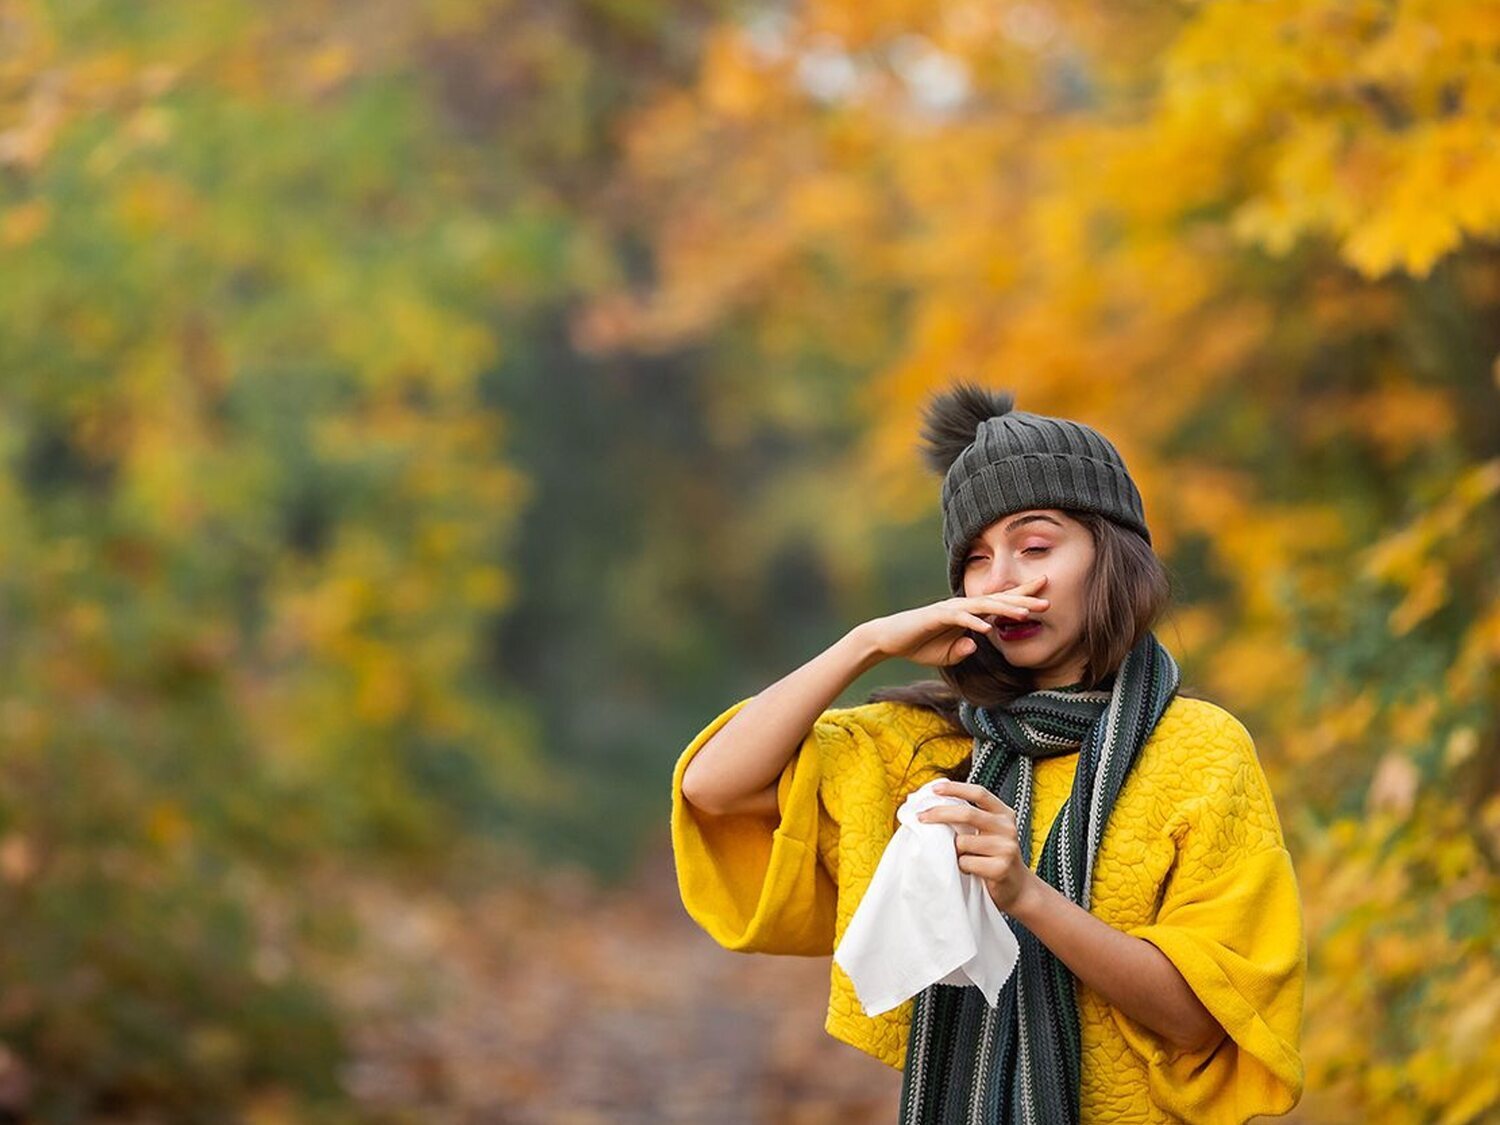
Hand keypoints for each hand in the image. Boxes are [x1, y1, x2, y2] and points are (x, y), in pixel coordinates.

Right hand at [854, 576, 1048, 668]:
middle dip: (1023, 601)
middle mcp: (962, 606)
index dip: (1021, 598)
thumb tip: (976, 644)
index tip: (1045, 596)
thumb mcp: (947, 654)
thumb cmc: (919, 645)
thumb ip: (963, 650)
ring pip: (983, 606)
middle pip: (998, 601)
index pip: (999, 603)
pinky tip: (988, 629)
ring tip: (1026, 614)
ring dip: (1005, 609)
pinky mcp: (936, 616)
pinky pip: (959, 618)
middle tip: (1048, 602)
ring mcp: (950, 609)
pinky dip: (974, 623)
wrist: (889, 640)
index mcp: (968, 614)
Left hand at [916, 780, 1041, 913]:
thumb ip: (971, 818)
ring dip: (953, 850)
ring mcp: (1006, 848)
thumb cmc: (993, 856)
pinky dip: (961, 866)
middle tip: (921, 817)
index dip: (956, 789)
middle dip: (939, 814)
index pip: (979, 793)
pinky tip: (971, 870)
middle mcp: (1007, 828)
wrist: (1017, 887)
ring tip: (962, 857)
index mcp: (1004, 813)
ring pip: (962, 842)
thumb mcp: (989, 831)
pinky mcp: (1001, 868)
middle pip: (967, 814)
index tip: (934, 789)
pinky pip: (966, 862)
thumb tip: (934, 806)